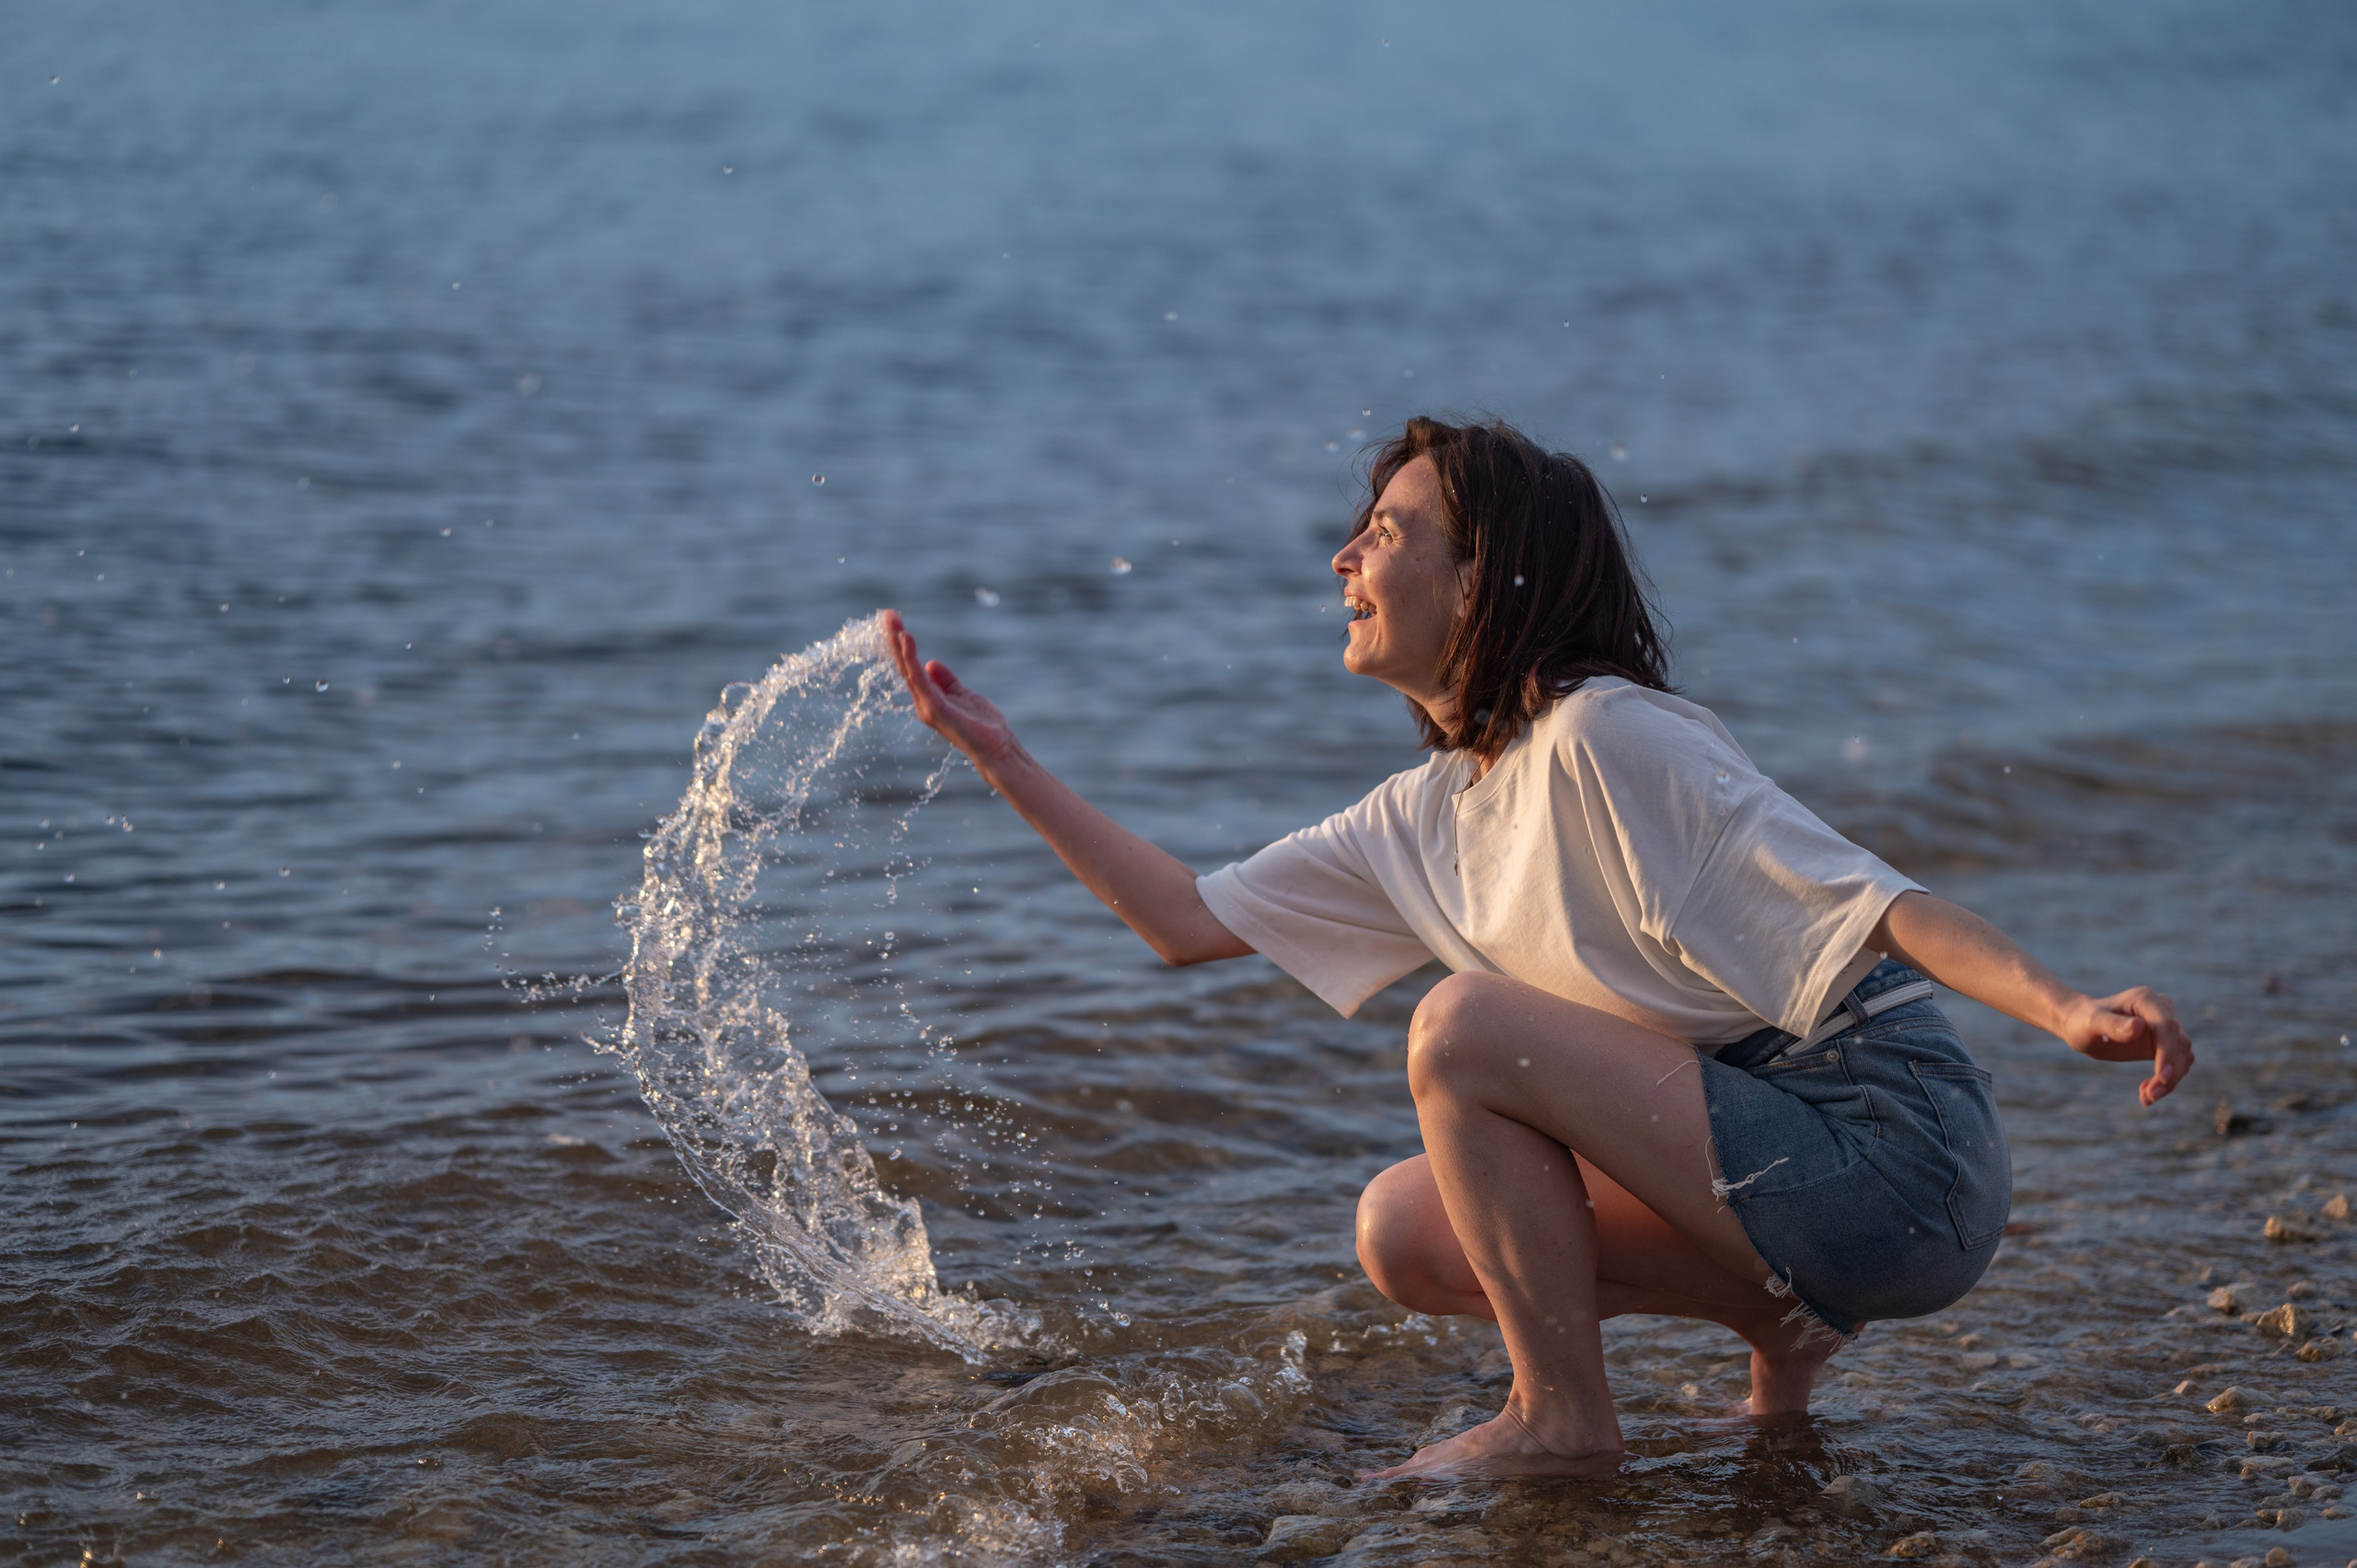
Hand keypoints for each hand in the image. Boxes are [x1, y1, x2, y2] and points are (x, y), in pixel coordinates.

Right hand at [881, 609, 1017, 768]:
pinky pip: (919, 678)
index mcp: (928, 698)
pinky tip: (907, 640)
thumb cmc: (983, 725)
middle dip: (894, 639)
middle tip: (887, 615)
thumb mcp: (963, 694)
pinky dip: (911, 658)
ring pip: (907, 669)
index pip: (910, 668)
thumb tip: (930, 662)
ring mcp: (926, 706)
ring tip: (892, 622)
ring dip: (898, 644)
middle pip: (904, 666)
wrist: (996, 748)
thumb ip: (946, 680)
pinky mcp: (934, 708)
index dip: (902, 646)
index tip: (896, 623)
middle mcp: (922, 702)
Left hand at [2057, 986, 2193, 1106]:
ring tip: (2146, 1098)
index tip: (2161, 1076)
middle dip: (2169, 1072)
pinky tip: (2146, 1092)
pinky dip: (2166, 1081)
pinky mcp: (2166, 1042)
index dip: (2167, 1052)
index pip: (2167, 1027)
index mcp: (2145, 999)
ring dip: (2170, 1080)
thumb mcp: (2092, 1024)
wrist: (2081, 1026)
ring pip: (2182, 1056)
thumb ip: (2112, 1025)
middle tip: (2149, 1097)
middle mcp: (2162, 1009)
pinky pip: (2177, 1063)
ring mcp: (2167, 1026)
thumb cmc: (2083, 1022)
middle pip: (2179, 1044)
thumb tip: (2139, 1026)